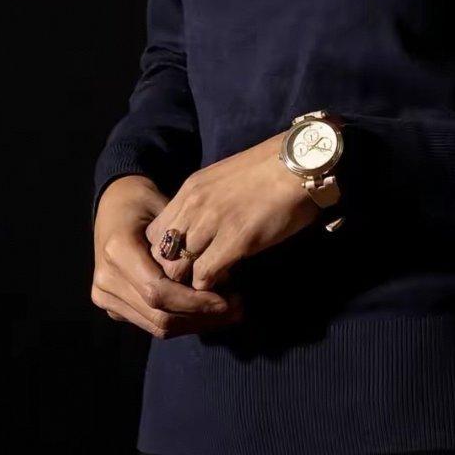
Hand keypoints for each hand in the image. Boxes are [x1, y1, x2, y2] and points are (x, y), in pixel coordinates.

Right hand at [91, 174, 245, 336]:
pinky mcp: (113, 306)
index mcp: (117, 251)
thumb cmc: (143, 200)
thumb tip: (224, 274)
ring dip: (195, 323)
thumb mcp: (166, 210)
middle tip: (236, 310)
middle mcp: (106, 279)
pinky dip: (182, 321)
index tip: (226, 300)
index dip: (193, 301)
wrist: (113, 205)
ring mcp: (106, 296)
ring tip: (228, 313)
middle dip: (200, 317)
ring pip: (157, 326)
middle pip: (158, 314)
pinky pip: (151, 323)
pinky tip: (207, 313)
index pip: (157, 291)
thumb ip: (186, 243)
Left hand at [145, 131, 324, 291]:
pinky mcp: (235, 239)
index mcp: (190, 190)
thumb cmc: (269, 171)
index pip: (154, 234)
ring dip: (193, 286)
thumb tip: (200, 234)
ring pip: (178, 270)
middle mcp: (194, 205)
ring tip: (213, 289)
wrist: (300, 164)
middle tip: (196, 285)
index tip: (187, 264)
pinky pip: (205, 277)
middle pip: (161, 255)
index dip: (167, 255)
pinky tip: (229, 287)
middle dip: (175, 276)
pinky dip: (213, 290)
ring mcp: (213, 222)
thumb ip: (206, 204)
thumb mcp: (224, 180)